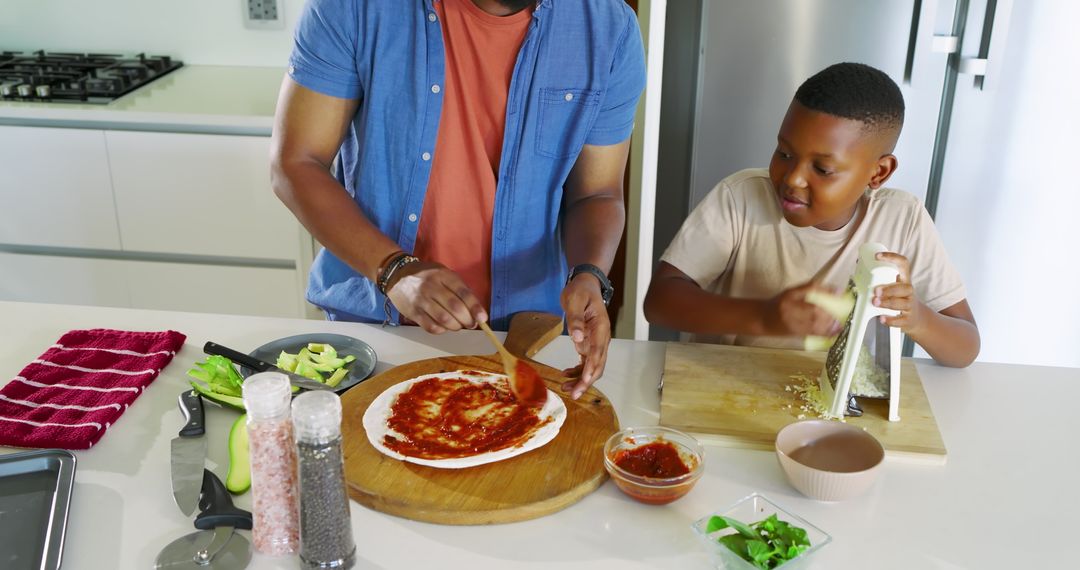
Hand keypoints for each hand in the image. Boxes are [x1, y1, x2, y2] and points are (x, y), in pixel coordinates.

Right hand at [385, 261, 486, 333]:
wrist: (397, 275)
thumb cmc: (426, 276)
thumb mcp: (443, 274)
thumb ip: (458, 289)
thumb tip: (475, 311)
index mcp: (443, 275)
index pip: (463, 292)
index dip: (475, 307)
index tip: (483, 318)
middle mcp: (432, 286)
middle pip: (455, 307)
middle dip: (467, 320)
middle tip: (471, 324)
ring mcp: (421, 300)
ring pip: (444, 319)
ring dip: (456, 326)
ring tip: (458, 326)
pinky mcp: (412, 312)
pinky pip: (430, 327)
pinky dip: (441, 330)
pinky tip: (444, 327)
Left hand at [559, 273, 610, 399]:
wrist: (586, 284)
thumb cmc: (580, 290)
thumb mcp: (574, 300)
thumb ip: (576, 319)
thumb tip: (577, 338)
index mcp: (600, 327)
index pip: (598, 352)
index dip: (592, 368)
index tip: (585, 382)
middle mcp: (602, 338)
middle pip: (598, 365)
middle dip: (587, 381)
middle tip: (574, 394)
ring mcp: (596, 342)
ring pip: (593, 366)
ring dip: (581, 379)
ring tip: (565, 388)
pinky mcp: (589, 343)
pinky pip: (586, 362)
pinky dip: (578, 371)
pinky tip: (565, 375)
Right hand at [763, 281, 843, 336]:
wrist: (763, 319)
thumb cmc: (779, 303)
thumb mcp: (791, 291)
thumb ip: (810, 288)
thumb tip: (833, 289)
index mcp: (790, 296)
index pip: (810, 292)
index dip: (825, 293)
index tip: (838, 292)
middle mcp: (790, 310)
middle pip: (813, 311)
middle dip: (829, 313)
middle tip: (840, 313)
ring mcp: (792, 323)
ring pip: (814, 324)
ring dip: (829, 325)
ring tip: (839, 324)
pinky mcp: (795, 333)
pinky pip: (813, 333)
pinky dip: (825, 333)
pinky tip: (834, 332)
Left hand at [873, 252, 927, 332]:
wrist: (916, 318)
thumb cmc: (898, 299)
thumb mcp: (892, 288)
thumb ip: (879, 282)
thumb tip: (857, 274)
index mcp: (904, 279)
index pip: (903, 264)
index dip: (892, 258)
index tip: (877, 256)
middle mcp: (909, 291)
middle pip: (905, 287)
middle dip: (889, 289)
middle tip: (876, 291)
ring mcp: (910, 305)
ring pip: (902, 303)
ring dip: (887, 303)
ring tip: (875, 303)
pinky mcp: (908, 319)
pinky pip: (901, 320)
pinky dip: (891, 320)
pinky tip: (882, 318)